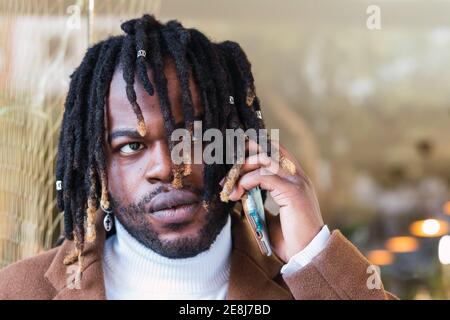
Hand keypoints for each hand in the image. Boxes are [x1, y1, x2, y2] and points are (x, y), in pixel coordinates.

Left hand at [226, 140, 323, 262]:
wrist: (307, 255)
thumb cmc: (290, 239)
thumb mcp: (269, 216)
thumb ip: (257, 202)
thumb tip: (238, 194)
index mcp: (295, 179)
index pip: (275, 150)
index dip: (254, 151)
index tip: (234, 165)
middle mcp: (298, 176)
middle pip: (267, 150)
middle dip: (244, 159)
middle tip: (227, 178)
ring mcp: (297, 182)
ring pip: (264, 159)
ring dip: (242, 170)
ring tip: (230, 186)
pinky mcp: (293, 192)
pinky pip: (264, 176)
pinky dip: (247, 181)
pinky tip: (238, 194)